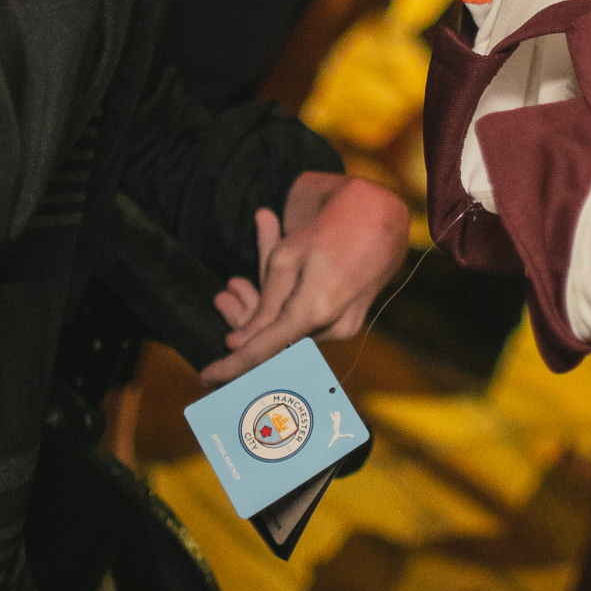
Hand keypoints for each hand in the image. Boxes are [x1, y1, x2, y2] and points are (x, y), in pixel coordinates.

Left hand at [203, 171, 410, 384]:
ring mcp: (345, 326)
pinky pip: (308, 322)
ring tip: (240, 282)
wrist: (383, 214)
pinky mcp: (351, 319)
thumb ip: (265, 306)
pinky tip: (266, 284)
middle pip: (275, 340)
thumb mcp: (287, 258)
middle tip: (226, 293)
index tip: (206, 376)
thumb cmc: (331, 227)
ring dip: (263, 310)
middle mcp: (333, 327)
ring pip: (289, 330)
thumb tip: (240, 343)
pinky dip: (285, 307)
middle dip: (245, 319)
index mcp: (314, 311)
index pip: (264, 350)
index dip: (233, 365)